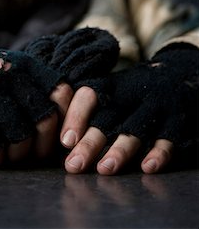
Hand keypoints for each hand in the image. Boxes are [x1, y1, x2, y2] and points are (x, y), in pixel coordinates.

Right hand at [0, 32, 63, 166]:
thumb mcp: (5, 65)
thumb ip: (30, 83)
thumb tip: (62, 119)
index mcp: (24, 62)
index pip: (62, 92)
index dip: (67, 118)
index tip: (60, 137)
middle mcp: (10, 72)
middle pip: (44, 119)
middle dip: (42, 145)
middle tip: (33, 154)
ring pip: (20, 136)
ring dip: (18, 155)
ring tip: (10, 156)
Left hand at [61, 44, 198, 173]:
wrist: (180, 72)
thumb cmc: (136, 90)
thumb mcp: (114, 88)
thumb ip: (90, 108)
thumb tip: (60, 139)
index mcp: (112, 86)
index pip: (89, 95)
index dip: (76, 116)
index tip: (65, 141)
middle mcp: (131, 94)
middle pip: (108, 117)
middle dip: (90, 142)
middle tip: (73, 165)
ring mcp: (155, 105)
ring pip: (135, 128)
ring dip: (120, 150)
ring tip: (104, 169)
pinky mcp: (176, 119)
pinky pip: (168, 136)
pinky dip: (159, 152)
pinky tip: (147, 167)